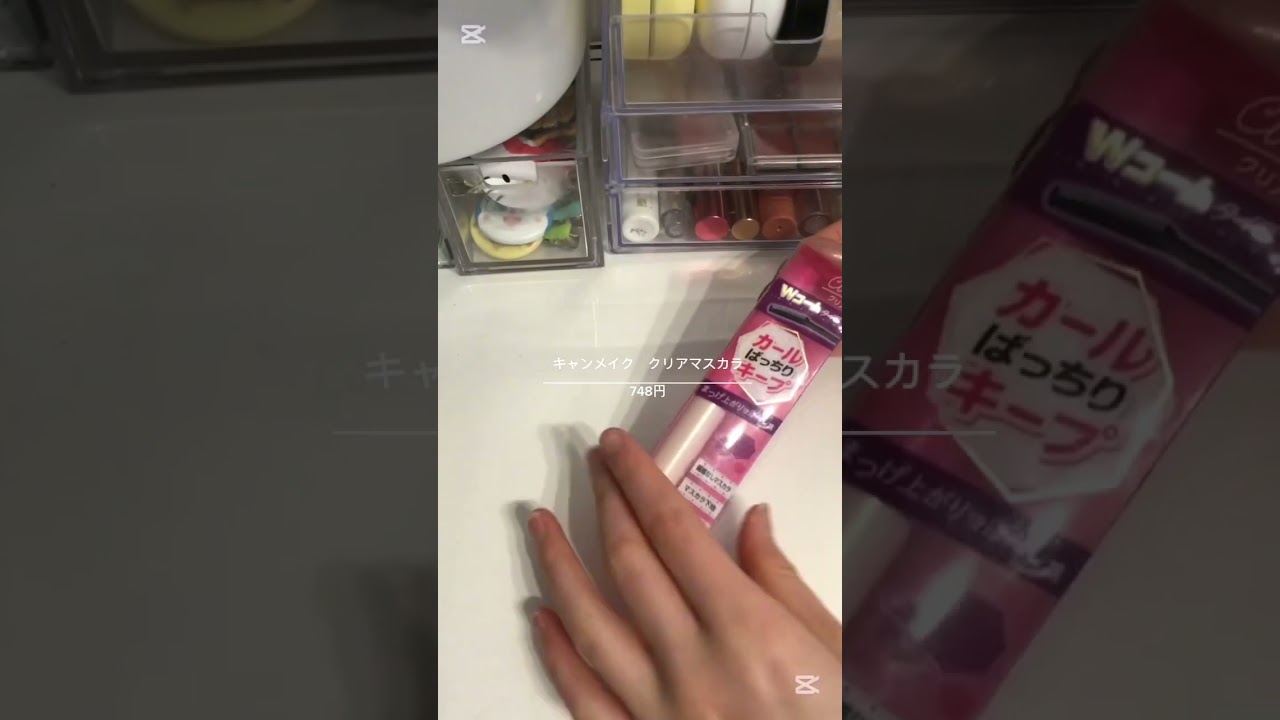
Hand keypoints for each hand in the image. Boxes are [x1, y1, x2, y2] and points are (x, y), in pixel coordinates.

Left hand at [527, 429, 840, 718]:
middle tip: (588, 465)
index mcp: (746, 626)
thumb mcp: (833, 644)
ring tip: (538, 526)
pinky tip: (542, 617)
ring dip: (559, 568)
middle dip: (605, 505)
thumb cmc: (837, 713)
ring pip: (592, 624)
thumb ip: (782, 579)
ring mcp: (661, 708)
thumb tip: (750, 519)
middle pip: (631, 565)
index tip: (618, 449)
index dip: (641, 481)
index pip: (677, 532)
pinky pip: (585, 698)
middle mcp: (694, 661)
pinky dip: (558, 654)